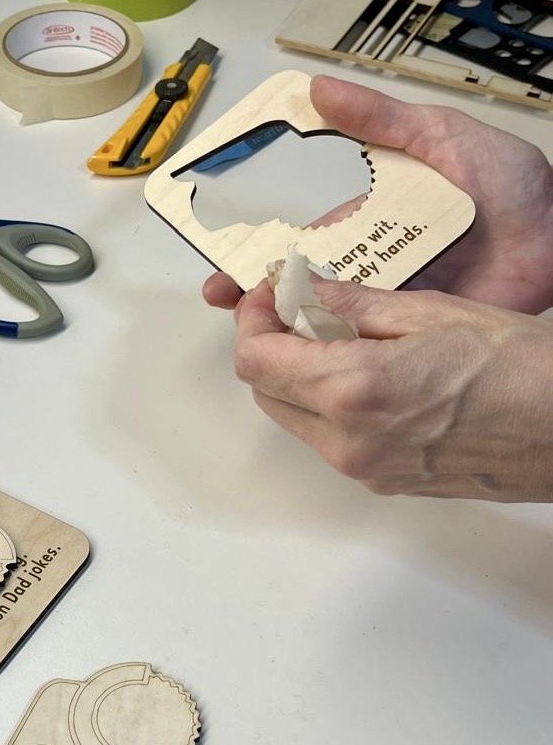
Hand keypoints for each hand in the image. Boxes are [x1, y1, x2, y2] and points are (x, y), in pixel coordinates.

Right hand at [204, 76, 552, 314]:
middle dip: (255, 280)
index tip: (220, 234)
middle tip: (221, 288)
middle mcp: (371, 254)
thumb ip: (382, 118)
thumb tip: (318, 90)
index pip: (300, 222)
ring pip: (323, 308)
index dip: (258, 228)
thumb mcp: (441, 135)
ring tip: (246, 319)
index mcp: (368, 209)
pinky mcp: (411, 326)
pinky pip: (365, 337)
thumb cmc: (511, 185)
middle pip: (300, 271)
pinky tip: (301, 348)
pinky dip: (331, 344)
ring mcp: (389, 292)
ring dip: (283, 315)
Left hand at [233, 277, 552, 500]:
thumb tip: (306, 292)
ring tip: (336, 338)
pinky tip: (362, 372)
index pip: (255, 360)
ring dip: (296, 376)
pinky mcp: (385, 481)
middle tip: (297, 310)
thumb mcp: (429, 312)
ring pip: (294, 418)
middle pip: (265, 392)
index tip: (268, 296)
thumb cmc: (521, 369)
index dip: (251, 320)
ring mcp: (366, 469)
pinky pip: (328, 439)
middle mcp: (350, 442)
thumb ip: (352, 305)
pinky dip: (326, 403)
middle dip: (269, 346)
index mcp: (354, 391)